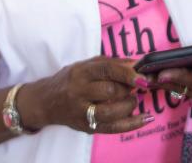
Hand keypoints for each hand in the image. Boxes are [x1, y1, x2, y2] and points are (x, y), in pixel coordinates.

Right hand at [21, 56, 151, 133]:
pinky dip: (132, 124)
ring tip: (133, 99)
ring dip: (129, 105)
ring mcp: (81, 112)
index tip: (142, 75)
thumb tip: (138, 63)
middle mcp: (79, 92)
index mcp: (80, 72)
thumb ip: (112, 63)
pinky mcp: (85, 127)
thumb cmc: (71, 79)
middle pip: (110, 91)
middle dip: (128, 89)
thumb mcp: (87, 65)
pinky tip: (146, 118)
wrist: (45, 101)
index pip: (106, 70)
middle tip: (136, 85)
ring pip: (111, 112)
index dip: (126, 73)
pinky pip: (112, 128)